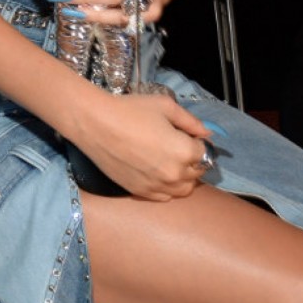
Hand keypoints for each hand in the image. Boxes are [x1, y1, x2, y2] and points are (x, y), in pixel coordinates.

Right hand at [70, 88, 212, 200]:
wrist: (95, 123)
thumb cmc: (130, 109)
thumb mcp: (165, 106)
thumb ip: (191, 121)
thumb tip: (206, 133)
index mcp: (184, 151)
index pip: (206, 152)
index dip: (198, 141)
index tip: (186, 134)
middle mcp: (175, 173)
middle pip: (197, 172)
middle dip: (192, 159)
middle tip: (175, 144)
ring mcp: (158, 186)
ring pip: (184, 189)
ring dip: (182, 176)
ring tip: (167, 160)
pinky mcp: (141, 192)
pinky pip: (164, 196)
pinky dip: (166, 187)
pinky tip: (156, 171)